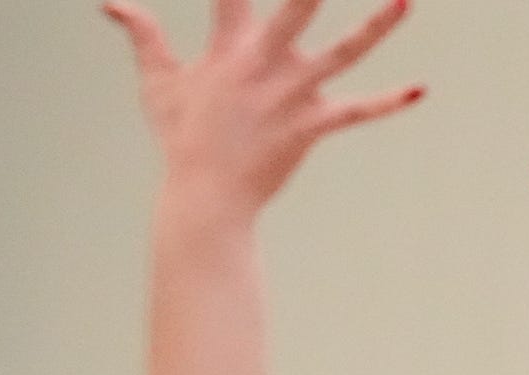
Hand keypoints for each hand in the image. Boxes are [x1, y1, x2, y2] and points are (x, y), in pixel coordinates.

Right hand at [106, 0, 421, 217]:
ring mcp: (290, 95)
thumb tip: (109, 2)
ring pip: (342, 54)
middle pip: (295, 8)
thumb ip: (140, 34)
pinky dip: (388, 104)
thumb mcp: (158, 82)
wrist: (205, 200)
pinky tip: (419, 90)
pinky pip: (357, 113)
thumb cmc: (182, 139)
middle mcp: (263, 64)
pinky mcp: (310, 126)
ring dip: (376, 27)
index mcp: (228, 48)